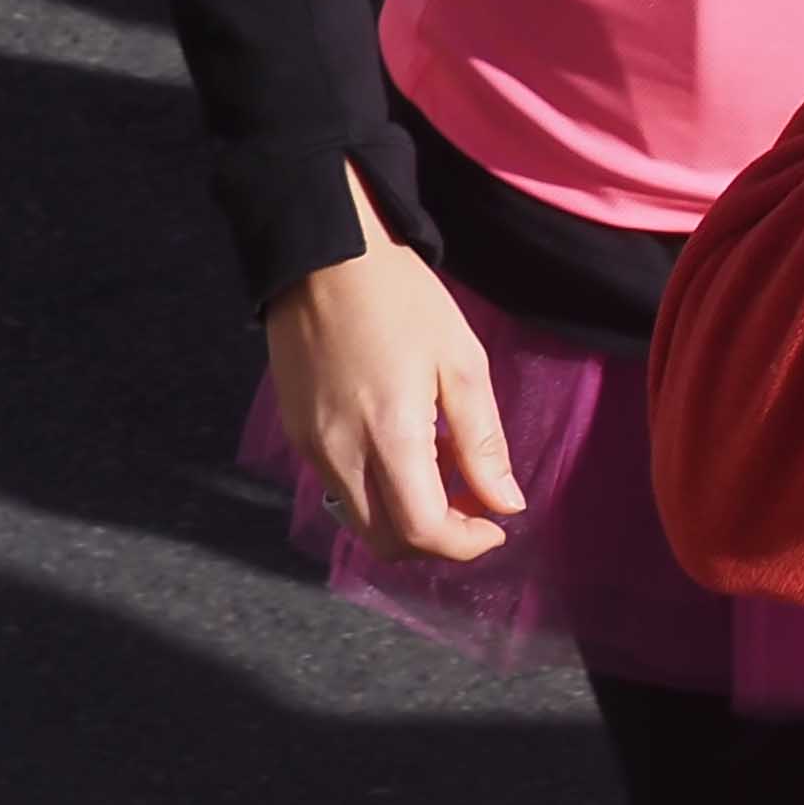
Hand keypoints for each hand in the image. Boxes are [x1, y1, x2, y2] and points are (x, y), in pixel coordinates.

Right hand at [265, 185, 519, 565]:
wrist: (325, 259)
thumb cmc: (404, 303)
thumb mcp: (463, 364)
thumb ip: (484, 442)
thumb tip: (506, 503)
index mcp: (388, 437)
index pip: (421, 531)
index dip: (464, 544)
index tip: (497, 526)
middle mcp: (338, 454)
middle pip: (385, 540)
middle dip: (436, 540)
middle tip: (475, 507)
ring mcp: (310, 447)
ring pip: (359, 520)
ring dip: (407, 518)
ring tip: (446, 474)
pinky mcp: (297, 433)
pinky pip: (339, 489)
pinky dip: (379, 492)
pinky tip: (409, 451)